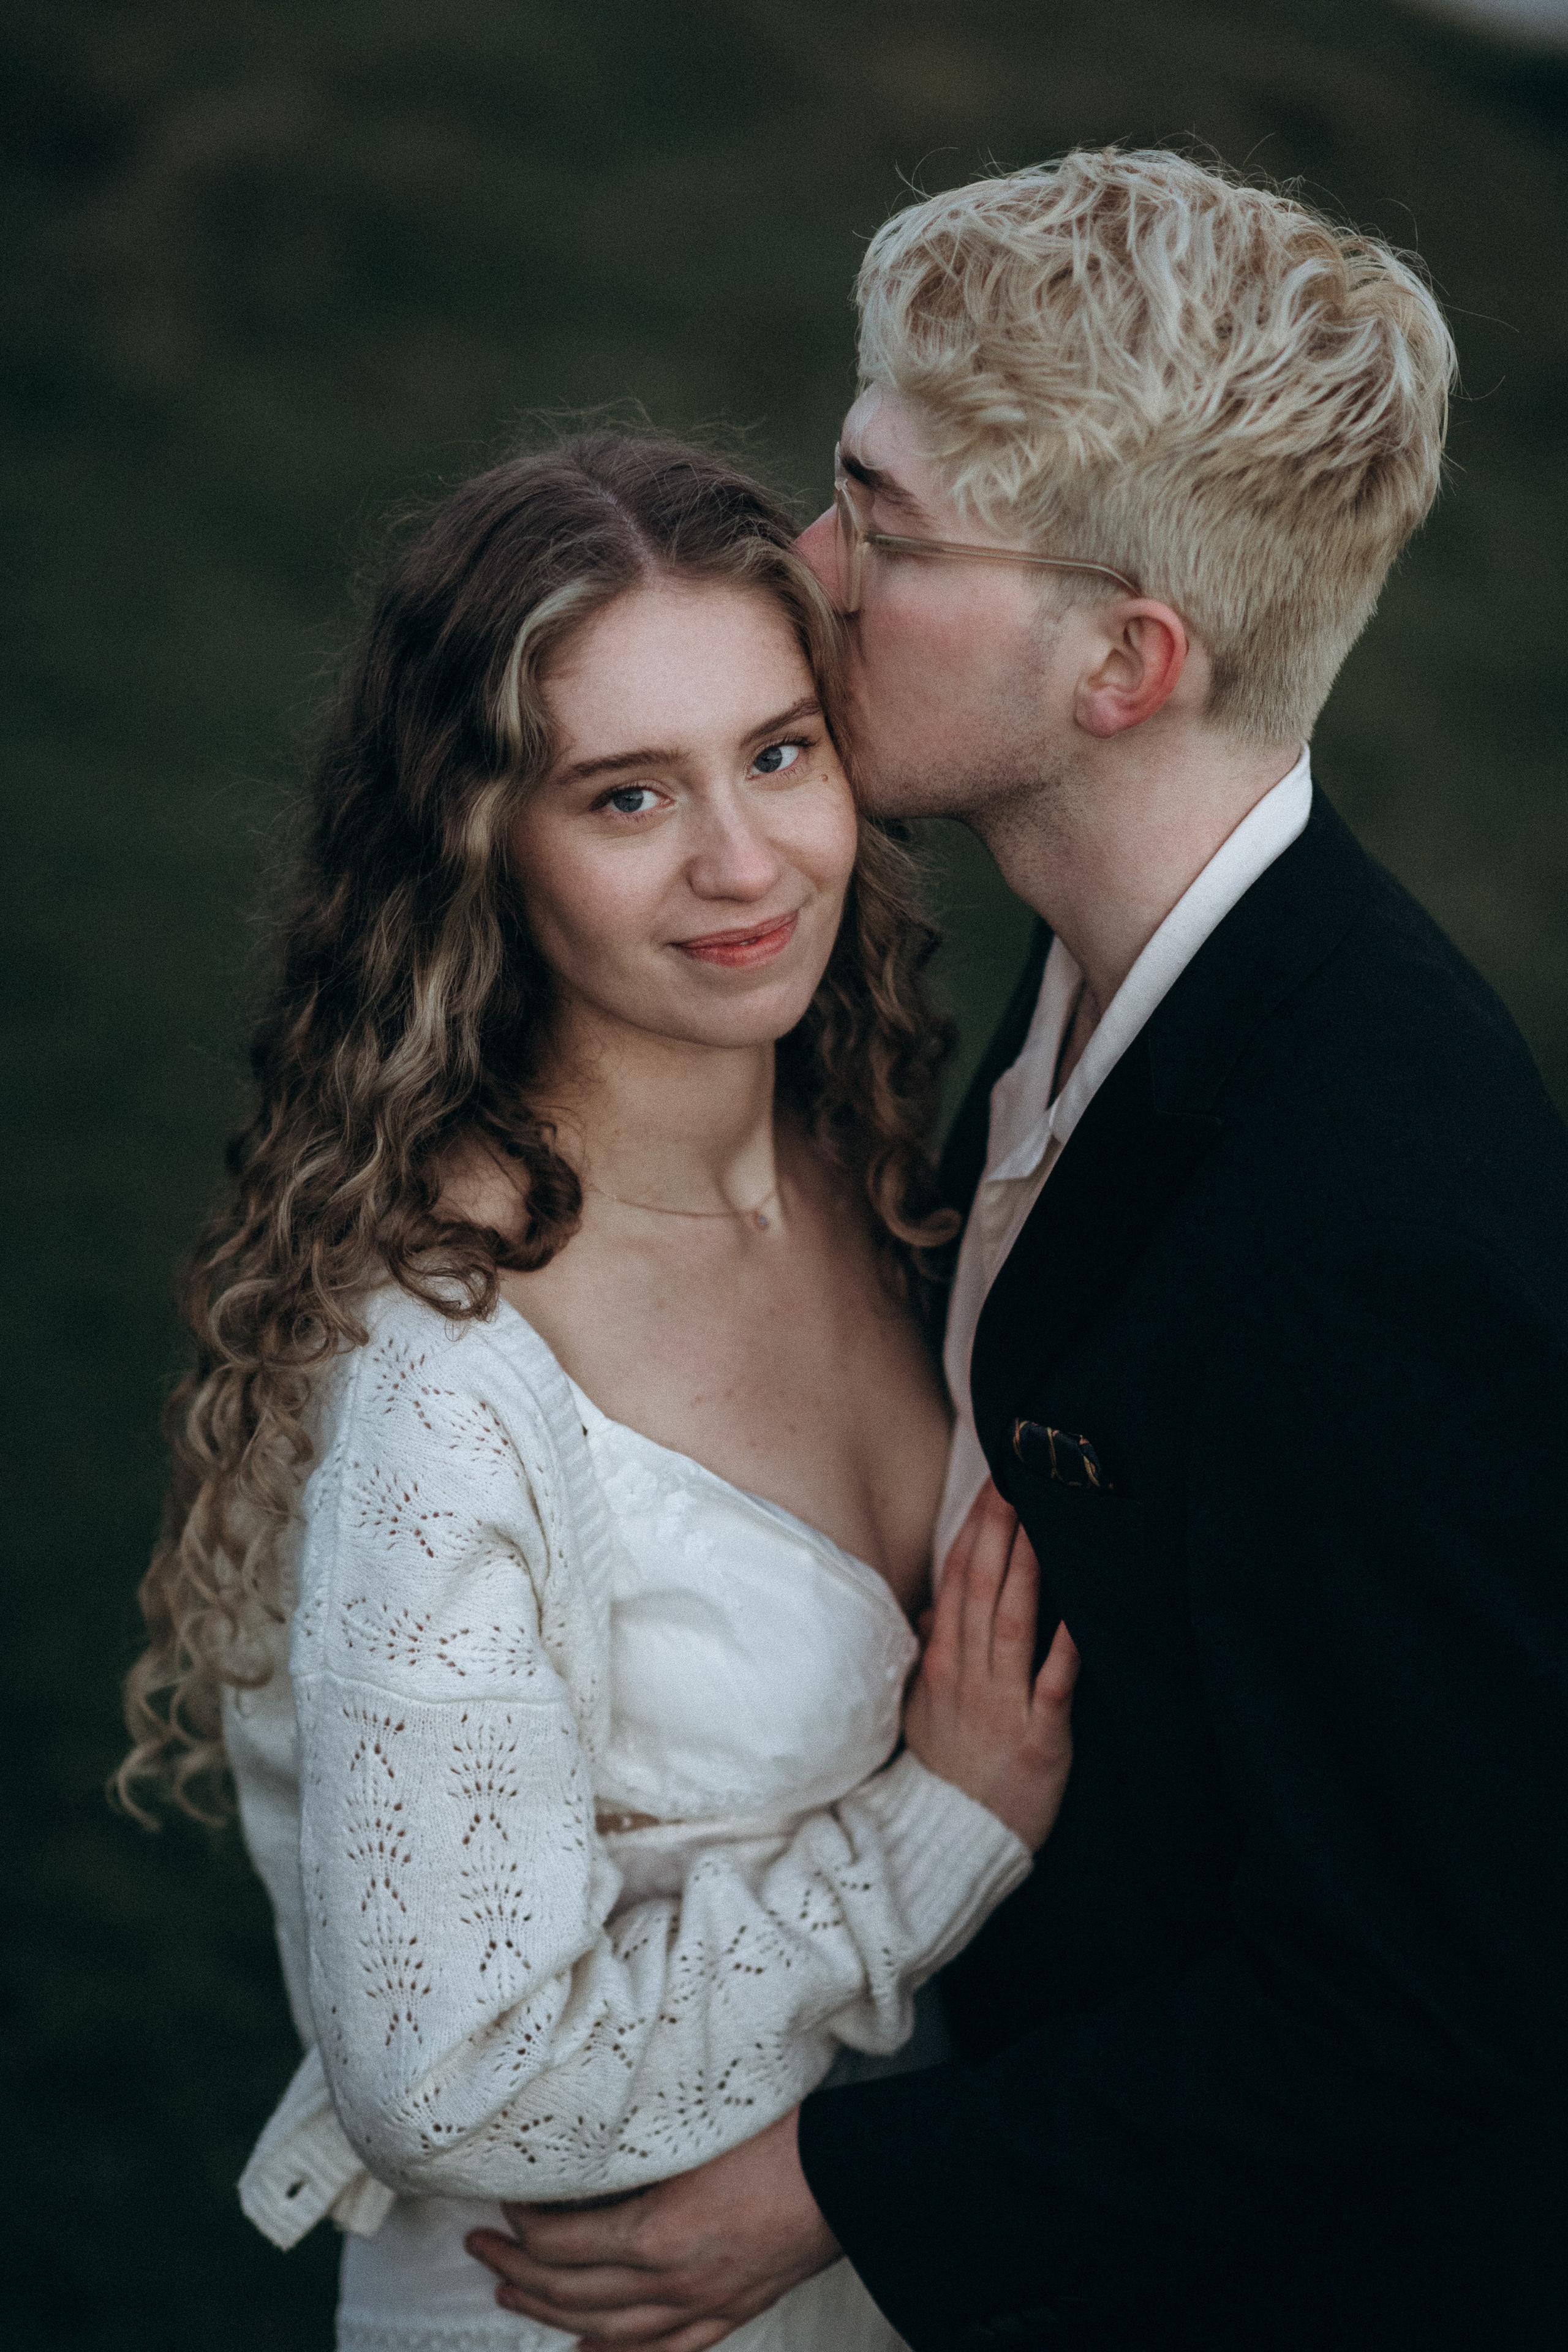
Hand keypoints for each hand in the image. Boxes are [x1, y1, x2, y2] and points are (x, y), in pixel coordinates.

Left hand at [465, 2107, 838, 2350]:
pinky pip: (663, 2351)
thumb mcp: (694, 2132)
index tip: (504, 2202)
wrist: (849, 2175)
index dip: (524, 2227)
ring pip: (607, 2332)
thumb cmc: (779, 2137)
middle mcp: (673, 2281)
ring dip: (551, 2316)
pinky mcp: (730, 2313)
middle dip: (518, 2272)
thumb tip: (581, 2151)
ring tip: (512, 2297)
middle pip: (573, 2292)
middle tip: (481, 2252)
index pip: (563, 2242)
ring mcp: (702, 2306)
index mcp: (659, 2232)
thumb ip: (637, 2149)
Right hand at [902, 1479, 1079, 1848]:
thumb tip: (935, 1606)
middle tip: (1018, 1478)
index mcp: (943, 1660)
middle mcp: (967, 1673)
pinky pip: (1053, 1685)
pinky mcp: (1037, 1736)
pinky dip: (1066, 1649)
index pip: (956, 1579)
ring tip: (1042, 1520)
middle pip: (982, 1587)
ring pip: (1012, 1622)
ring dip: (1026, 1568)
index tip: (992, 1484)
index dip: (974, 1529)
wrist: (950, 1841)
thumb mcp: (924, 1705)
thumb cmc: (946, 1768)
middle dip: (999, 1530)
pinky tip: (1081, 1615)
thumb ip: (933, 1650)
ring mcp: (1000, 1703)